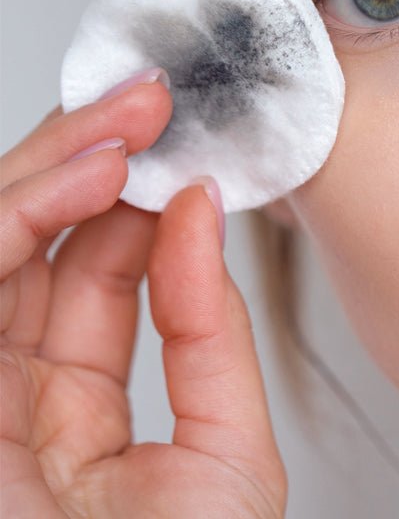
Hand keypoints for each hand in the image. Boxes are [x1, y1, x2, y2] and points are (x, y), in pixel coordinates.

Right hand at [1, 75, 286, 516]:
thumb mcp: (222, 454)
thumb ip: (207, 329)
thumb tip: (198, 210)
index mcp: (72, 417)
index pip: (95, 280)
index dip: (135, 206)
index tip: (183, 146)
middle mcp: (4, 400)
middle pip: (32, 253)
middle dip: (87, 164)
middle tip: (153, 98)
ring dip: (52, 172)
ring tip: (127, 117)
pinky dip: (19, 220)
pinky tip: (87, 177)